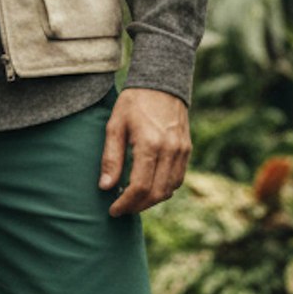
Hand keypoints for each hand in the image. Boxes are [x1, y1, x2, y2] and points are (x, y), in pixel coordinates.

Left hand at [98, 87, 190, 215]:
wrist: (161, 84)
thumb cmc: (133, 103)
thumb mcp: (115, 126)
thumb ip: (110, 158)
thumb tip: (106, 187)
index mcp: (149, 143)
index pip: (139, 186)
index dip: (125, 203)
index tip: (113, 210)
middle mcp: (169, 150)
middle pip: (156, 193)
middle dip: (137, 206)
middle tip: (122, 209)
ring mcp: (182, 151)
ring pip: (169, 190)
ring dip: (151, 201)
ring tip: (133, 200)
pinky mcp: (187, 150)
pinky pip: (178, 179)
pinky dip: (164, 189)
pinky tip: (149, 188)